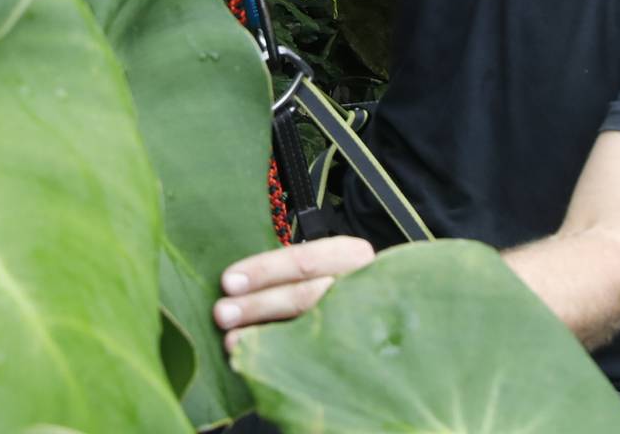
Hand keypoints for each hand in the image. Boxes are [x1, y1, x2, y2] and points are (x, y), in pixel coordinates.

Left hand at [212, 235, 374, 348]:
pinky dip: (283, 359)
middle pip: (305, 297)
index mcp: (352, 255)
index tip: (227, 281)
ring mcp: (362, 322)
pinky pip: (317, 357)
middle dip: (258, 306)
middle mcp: (362, 287)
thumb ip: (293, 271)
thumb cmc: (340, 283)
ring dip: (264, 337)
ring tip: (231, 342)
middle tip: (221, 314)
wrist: (398, 315)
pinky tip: (258, 364)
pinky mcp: (358, 354)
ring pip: (310, 330)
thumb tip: (236, 284)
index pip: (304, 261)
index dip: (263, 271)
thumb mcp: (326, 265)